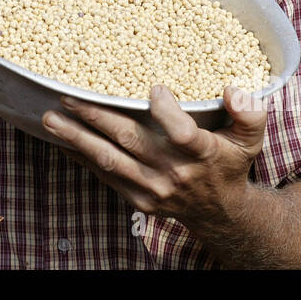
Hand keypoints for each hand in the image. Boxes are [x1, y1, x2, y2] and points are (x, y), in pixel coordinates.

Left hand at [41, 84, 267, 229]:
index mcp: (202, 154)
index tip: (154, 88)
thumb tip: (233, 89)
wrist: (219, 212)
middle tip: (68, 96)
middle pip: (130, 142)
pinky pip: (104, 175)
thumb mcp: (250, 138)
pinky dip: (81, 157)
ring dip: (76, 138)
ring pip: (109, 160)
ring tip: (50, 119)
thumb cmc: (230, 163)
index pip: (182, 132)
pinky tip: (60, 139)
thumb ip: (250, 113)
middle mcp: (174, 172)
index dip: (166, 110)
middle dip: (96, 117)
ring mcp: (152, 188)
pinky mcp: (137, 199)